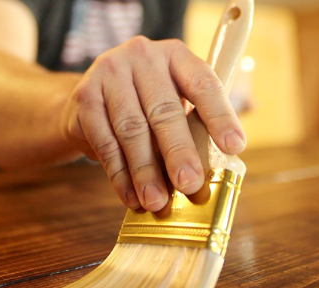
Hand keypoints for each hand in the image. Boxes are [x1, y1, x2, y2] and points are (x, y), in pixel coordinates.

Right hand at [60, 36, 245, 211]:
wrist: (88, 100)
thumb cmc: (144, 106)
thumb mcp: (173, 102)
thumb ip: (195, 126)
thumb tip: (219, 169)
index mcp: (176, 55)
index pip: (203, 83)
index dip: (220, 116)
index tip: (234, 146)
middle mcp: (142, 56)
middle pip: (164, 111)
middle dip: (179, 153)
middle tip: (190, 185)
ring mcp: (109, 74)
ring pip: (132, 130)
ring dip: (145, 172)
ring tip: (157, 201)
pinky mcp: (84, 98)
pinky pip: (105, 143)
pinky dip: (119, 176)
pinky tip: (131, 197)